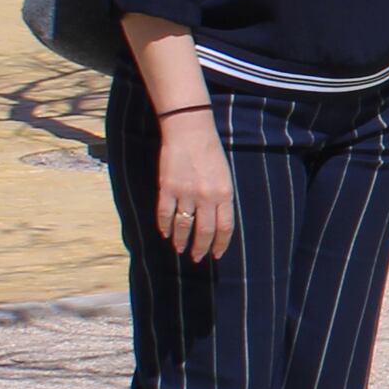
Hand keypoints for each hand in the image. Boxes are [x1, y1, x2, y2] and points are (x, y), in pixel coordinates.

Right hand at [151, 116, 234, 261]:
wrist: (189, 130)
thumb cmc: (210, 152)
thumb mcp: (225, 176)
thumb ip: (222, 198)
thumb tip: (216, 222)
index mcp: (225, 193)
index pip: (225, 227)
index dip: (220, 244)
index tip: (216, 254)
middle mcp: (206, 196)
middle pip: (204, 231)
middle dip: (200, 248)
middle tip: (196, 258)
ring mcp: (186, 193)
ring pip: (183, 226)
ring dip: (181, 241)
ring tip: (180, 249)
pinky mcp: (167, 188)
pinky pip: (165, 214)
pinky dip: (164, 226)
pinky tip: (165, 233)